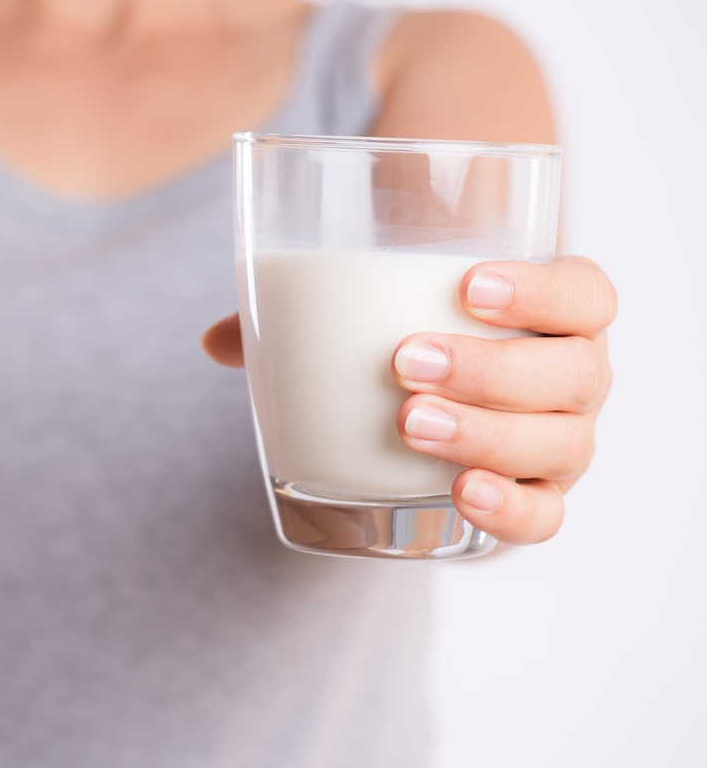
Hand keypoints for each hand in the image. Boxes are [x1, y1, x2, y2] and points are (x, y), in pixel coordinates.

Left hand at [202, 255, 616, 544]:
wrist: (441, 414)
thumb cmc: (411, 338)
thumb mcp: (370, 317)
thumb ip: (303, 319)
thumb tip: (217, 341)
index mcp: (555, 314)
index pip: (584, 294)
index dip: (542, 288)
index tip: (467, 285)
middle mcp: (574, 377)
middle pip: (573, 372)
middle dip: (490, 369)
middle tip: (406, 363)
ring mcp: (563, 442)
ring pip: (559, 443)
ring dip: (486, 433)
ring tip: (409, 423)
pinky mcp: (538, 498)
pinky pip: (546, 516)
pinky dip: (510, 508)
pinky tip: (462, 494)